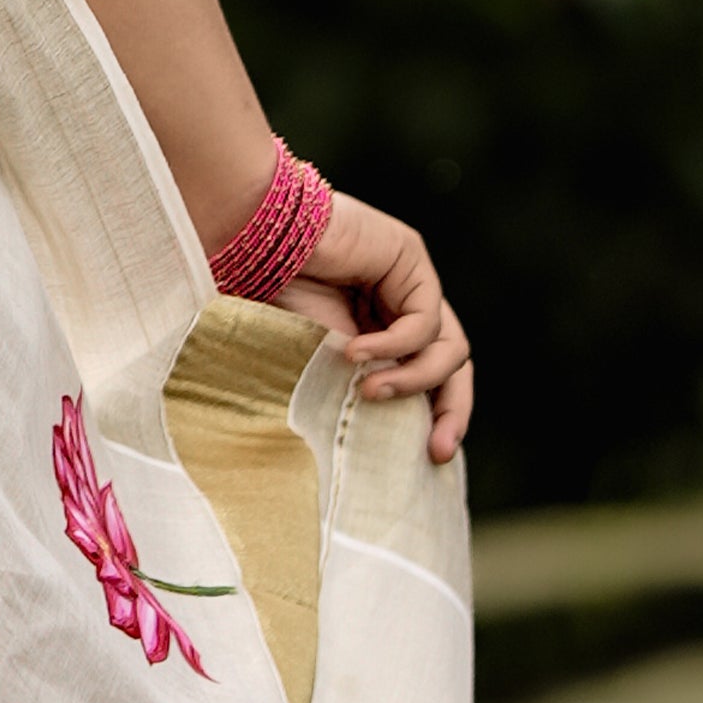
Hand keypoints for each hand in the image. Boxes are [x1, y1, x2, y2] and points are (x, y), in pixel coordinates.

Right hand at [274, 184, 473, 463]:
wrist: (249, 244)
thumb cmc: (267, 302)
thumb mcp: (320, 364)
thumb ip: (357, 388)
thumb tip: (388, 442)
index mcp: (379, 329)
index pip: (429, 375)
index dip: (435, 415)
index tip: (430, 458)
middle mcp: (401, 304)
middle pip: (453, 363)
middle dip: (450, 409)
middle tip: (435, 450)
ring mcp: (410, 280)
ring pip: (447, 346)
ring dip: (412, 380)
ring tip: (368, 392)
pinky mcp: (410, 257)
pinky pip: (423, 320)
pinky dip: (394, 346)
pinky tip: (355, 353)